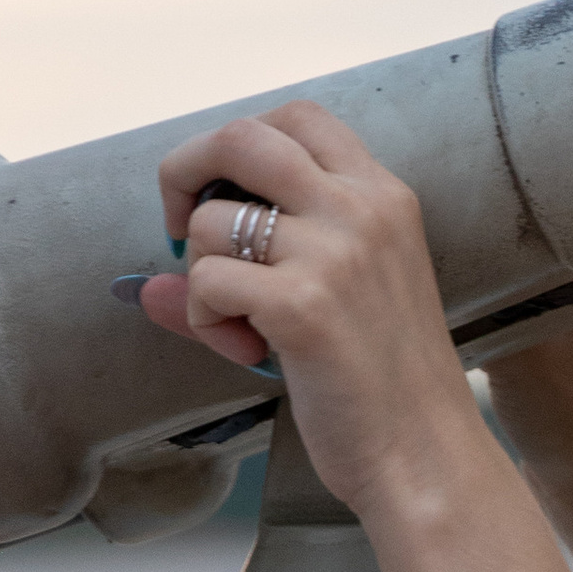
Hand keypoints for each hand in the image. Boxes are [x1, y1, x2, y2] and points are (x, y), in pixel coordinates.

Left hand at [137, 102, 484, 520]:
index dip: (236, 146)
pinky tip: (244, 349)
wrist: (427, 455)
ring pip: (211, 221)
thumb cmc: (385, 381)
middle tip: (180, 232)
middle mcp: (362, 208)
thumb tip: (145, 287)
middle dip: (184, 174)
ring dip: (199, 277)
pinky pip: (205, 282)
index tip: (222, 197)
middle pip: (242, 137)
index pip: (296, 117)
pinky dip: (203, 319)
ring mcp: (336, 253)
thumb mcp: (339, 297)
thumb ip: (255, 270)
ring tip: (238, 325)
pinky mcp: (304, 305)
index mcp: (383, 195)